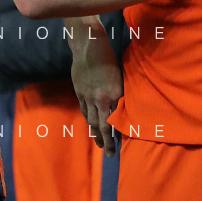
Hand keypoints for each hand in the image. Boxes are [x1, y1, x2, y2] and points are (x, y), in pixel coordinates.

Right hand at [71, 28, 122, 156]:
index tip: (120, 144)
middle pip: (103, 125)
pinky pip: (84, 111)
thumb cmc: (109, 58)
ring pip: (91, 120)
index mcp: (114, 93)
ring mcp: (88, 97)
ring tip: (99, 144)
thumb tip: (122, 107)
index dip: (117, 133)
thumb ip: (119, 93)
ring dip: (95, 134)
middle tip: (108, 154)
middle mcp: (101, 98)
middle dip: (106, 141)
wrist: (89, 46)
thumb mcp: (120, 76)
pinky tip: (91, 127)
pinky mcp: (79, 93)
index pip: (116, 119)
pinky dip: (88, 120)